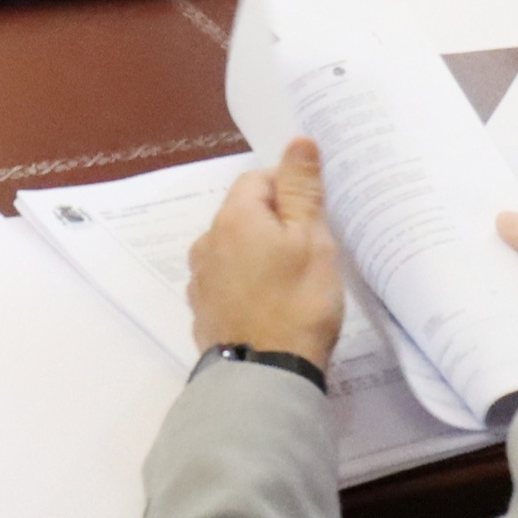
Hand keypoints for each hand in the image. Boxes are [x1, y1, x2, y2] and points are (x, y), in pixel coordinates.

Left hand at [190, 139, 343, 362]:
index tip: (316, 214)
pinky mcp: (203, 313)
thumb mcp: (311, 240)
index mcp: (232, 218)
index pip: (257, 179)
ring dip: (259, 255)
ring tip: (293, 280)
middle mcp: (206, 243)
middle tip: (312, 249)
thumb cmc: (297, 302)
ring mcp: (200, 281)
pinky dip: (248, 284)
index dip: (289, 188)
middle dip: (276, 223)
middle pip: (243, 215)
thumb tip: (297, 141)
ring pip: (234, 250)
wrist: (265, 376)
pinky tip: (271, 305)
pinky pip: (228, 283)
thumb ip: (302, 190)